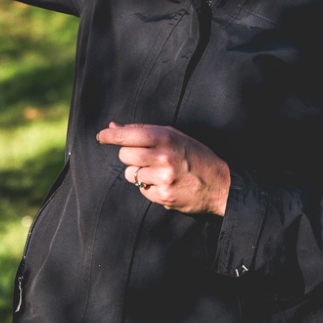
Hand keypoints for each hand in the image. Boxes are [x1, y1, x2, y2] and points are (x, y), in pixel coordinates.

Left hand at [98, 123, 230, 215]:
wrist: (221, 184)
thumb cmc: (196, 156)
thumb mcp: (175, 136)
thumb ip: (144, 131)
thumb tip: (113, 126)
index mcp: (166, 137)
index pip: (127, 135)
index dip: (110, 136)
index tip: (101, 136)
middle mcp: (163, 156)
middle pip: (125, 155)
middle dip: (130, 156)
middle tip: (145, 157)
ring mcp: (163, 178)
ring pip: (131, 174)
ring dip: (140, 173)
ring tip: (159, 172)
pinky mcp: (163, 196)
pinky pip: (142, 190)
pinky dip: (149, 187)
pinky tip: (165, 184)